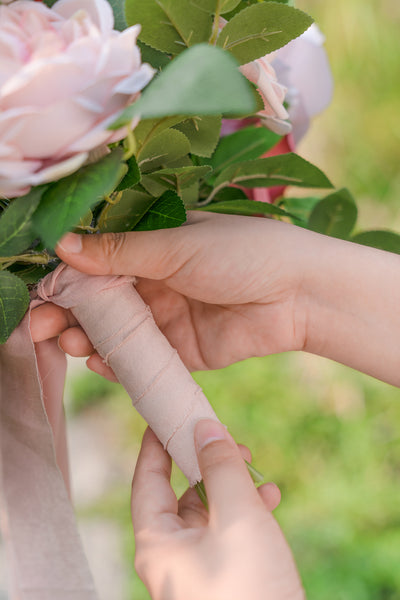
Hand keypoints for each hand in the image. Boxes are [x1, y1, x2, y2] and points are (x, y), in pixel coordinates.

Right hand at [31, 212, 308, 379]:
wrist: (299, 292)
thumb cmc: (243, 253)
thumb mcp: (176, 245)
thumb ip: (120, 252)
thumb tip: (63, 245)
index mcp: (153, 247)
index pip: (98, 263)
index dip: (67, 278)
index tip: (40, 294)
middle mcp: (156, 282)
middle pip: (101, 302)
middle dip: (69, 314)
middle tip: (41, 326)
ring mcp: (168, 318)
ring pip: (117, 334)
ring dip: (89, 339)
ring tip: (69, 342)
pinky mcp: (183, 352)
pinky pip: (143, 362)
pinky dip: (119, 365)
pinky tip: (100, 364)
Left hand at [131, 419, 303, 599]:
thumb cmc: (250, 591)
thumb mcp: (237, 519)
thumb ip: (221, 469)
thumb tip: (205, 428)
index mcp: (158, 543)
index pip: (147, 480)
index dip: (156, 444)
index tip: (168, 414)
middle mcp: (172, 556)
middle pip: (180, 493)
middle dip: (204, 462)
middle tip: (226, 438)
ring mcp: (198, 568)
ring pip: (209, 511)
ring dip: (231, 484)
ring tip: (254, 465)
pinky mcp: (224, 577)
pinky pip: (228, 533)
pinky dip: (247, 511)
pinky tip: (270, 498)